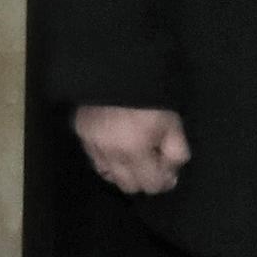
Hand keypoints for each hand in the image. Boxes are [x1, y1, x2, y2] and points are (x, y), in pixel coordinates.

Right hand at [73, 104, 190, 196]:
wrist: (119, 70)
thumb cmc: (151, 99)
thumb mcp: (174, 126)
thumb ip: (176, 154)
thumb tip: (169, 175)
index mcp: (135, 151)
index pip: (151, 186)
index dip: (164, 181)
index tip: (168, 170)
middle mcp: (109, 153)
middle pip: (127, 186)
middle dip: (143, 179)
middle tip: (151, 162)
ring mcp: (91, 144)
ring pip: (107, 175)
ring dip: (122, 171)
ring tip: (131, 155)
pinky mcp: (80, 132)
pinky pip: (94, 157)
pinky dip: (106, 158)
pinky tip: (115, 144)